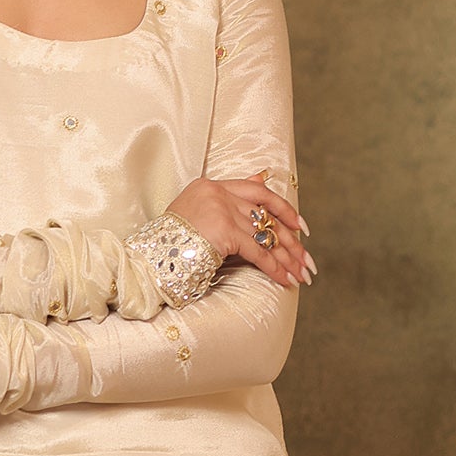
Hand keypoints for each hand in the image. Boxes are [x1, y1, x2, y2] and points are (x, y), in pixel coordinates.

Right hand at [165, 173, 312, 288]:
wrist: (149, 258)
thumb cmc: (169, 242)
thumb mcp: (198, 210)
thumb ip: (230, 195)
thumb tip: (263, 176)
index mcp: (211, 185)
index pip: (258, 191)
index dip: (283, 209)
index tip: (301, 226)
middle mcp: (218, 193)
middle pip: (266, 216)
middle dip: (291, 240)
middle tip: (306, 259)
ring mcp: (220, 210)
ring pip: (265, 235)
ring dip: (287, 258)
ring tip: (300, 274)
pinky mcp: (223, 231)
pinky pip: (257, 251)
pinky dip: (274, 267)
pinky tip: (285, 279)